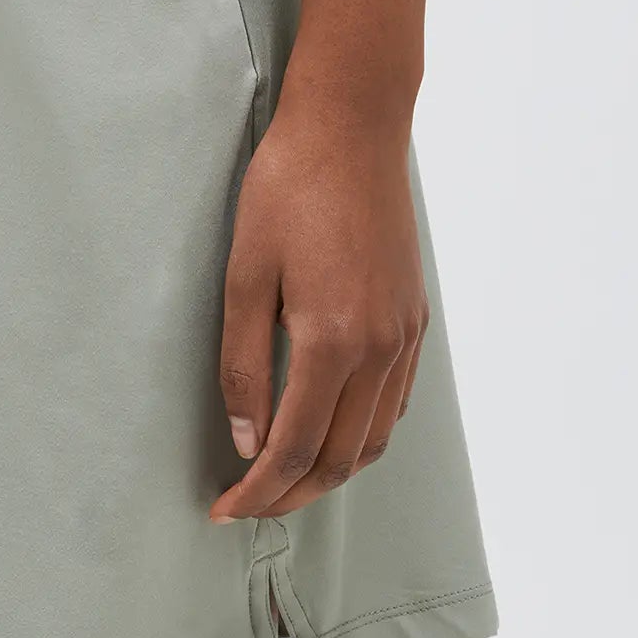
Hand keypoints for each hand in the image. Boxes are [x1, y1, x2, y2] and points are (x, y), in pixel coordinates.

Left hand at [210, 87, 427, 522]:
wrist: (352, 128)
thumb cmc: (287, 189)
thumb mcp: (244, 275)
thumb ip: (243, 365)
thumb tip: (248, 441)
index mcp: (333, 340)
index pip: (295, 447)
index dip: (258, 490)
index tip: (223, 510)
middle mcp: (381, 348)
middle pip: (341, 457)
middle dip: (293, 494)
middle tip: (247, 506)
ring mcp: (405, 334)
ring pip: (374, 437)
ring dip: (330, 472)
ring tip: (283, 481)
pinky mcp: (414, 317)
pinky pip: (393, 401)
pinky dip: (361, 434)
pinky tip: (328, 430)